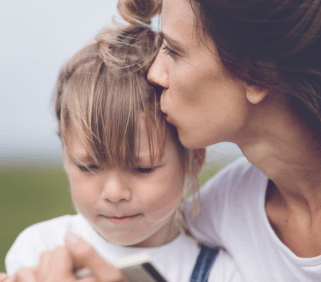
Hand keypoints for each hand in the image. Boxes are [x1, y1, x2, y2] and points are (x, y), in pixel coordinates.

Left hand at [1, 233, 127, 281]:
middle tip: (76, 278)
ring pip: (27, 271)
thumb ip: (89, 254)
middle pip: (45, 257)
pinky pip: (19, 281)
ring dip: (42, 273)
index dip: (77, 256)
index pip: (62, 250)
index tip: (86, 271)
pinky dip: (25, 280)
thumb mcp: (110, 278)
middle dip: (61, 262)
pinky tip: (35, 281)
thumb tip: (69, 236)